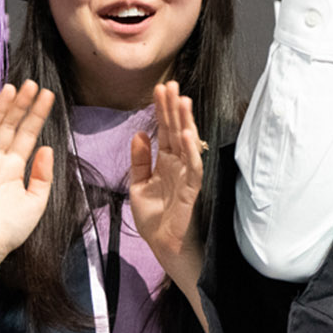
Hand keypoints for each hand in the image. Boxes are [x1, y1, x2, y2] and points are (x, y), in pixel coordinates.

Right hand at [0, 82, 55, 265]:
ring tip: (13, 89)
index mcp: (15, 167)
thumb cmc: (12, 228)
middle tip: (32, 83)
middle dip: (20, 105)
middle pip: (10, 127)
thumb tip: (48, 147)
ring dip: (1, 110)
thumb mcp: (37, 200)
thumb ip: (43, 174)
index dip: (36, 115)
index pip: (28, 134)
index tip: (47, 95)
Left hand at [129, 82, 204, 284]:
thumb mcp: (139, 186)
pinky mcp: (192, 191)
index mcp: (166, 162)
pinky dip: (193, 152)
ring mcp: (187, 176)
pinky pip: (194, 168)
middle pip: (177, 131)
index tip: (160, 88)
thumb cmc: (156, 219)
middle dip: (173, 108)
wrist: (163, 248)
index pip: (165, 130)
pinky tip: (190, 136)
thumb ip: (140, 160)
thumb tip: (140, 133)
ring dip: (186, 122)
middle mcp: (179, 165)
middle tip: (170, 84)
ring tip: (182, 100)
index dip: (162, 110)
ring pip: (188, 144)